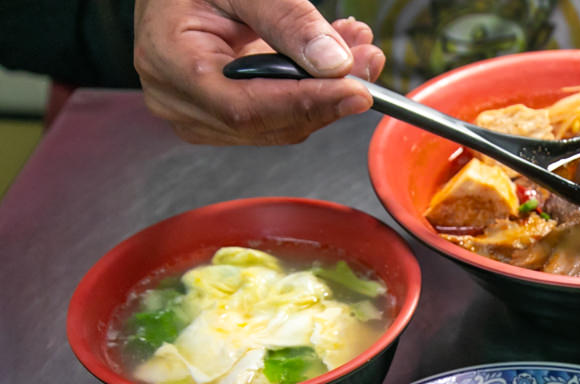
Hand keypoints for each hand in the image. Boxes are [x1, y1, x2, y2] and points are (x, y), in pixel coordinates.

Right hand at [133, 0, 384, 144]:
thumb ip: (286, 19)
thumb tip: (332, 62)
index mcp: (169, 63)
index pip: (245, 106)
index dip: (306, 103)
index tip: (356, 90)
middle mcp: (177, 101)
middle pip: (267, 123)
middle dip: (327, 97)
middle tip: (368, 62)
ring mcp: (196, 115)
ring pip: (278, 126)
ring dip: (327, 95)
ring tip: (358, 54)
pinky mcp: (217, 119)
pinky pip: (275, 119)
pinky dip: (311, 95)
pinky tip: (334, 65)